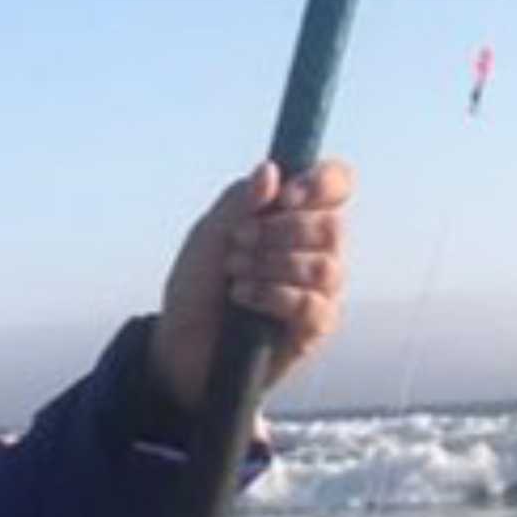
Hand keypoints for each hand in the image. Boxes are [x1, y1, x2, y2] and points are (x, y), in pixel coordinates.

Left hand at [148, 159, 351, 415]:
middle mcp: (317, 250)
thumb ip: (238, 201)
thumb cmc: (197, 288)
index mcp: (297, 216)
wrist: (179, 346)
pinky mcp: (314, 328)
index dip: (321, 183)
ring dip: (273, 265)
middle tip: (238, 242)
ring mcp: (320, 290)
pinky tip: (243, 297)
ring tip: (234, 273)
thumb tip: (272, 170)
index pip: (337, 184)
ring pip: (325, 266)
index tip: (285, 196)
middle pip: (332, 226)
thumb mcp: (207, 237)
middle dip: (281, 231)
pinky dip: (273, 295)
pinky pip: (313, 304)